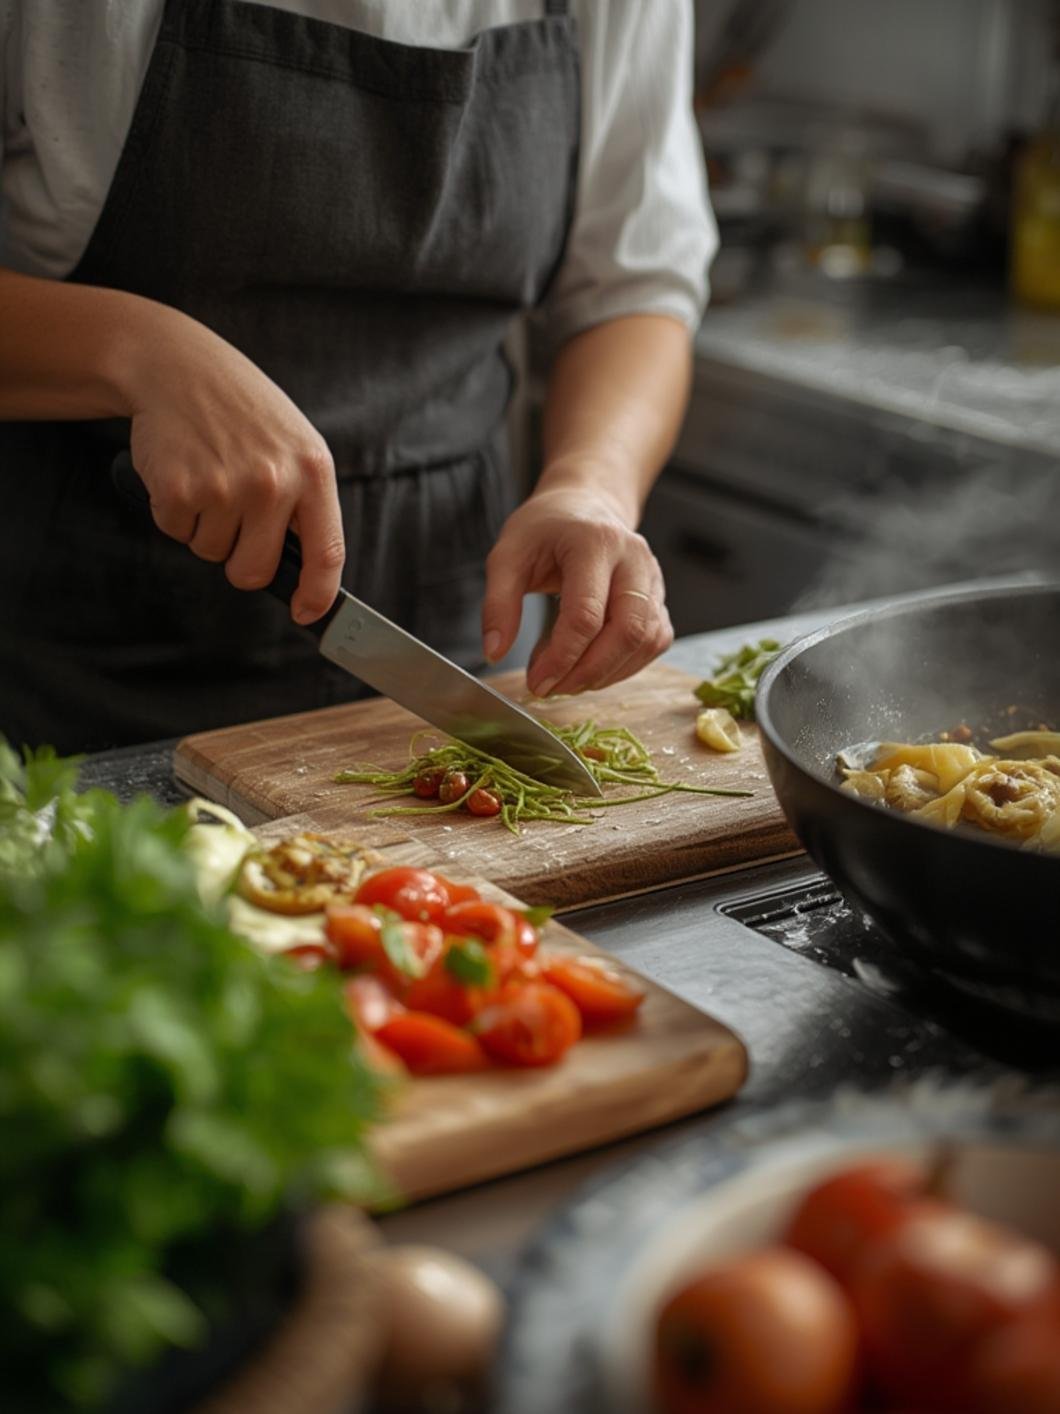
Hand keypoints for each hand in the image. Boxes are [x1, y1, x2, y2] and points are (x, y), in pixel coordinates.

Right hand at [126, 308, 343, 622]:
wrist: (178, 366)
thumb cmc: (242, 412)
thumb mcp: (292, 445)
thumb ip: (303, 502)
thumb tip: (304, 573)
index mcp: (313, 471)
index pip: (327, 553)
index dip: (318, 595)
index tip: (307, 614)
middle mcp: (273, 482)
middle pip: (255, 571)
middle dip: (240, 560)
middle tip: (233, 521)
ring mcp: (225, 487)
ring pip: (211, 553)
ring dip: (204, 526)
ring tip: (208, 475)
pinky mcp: (178, 489)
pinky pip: (175, 532)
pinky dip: (173, 512)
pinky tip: (182, 471)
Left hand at [481, 484, 672, 696]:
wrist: (585, 504)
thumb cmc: (546, 529)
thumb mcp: (507, 555)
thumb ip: (498, 603)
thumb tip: (494, 651)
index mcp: (595, 543)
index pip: (587, 615)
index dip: (562, 658)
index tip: (537, 682)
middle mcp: (634, 560)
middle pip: (628, 632)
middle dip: (589, 672)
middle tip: (553, 688)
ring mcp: (653, 579)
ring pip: (646, 642)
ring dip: (607, 673)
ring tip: (568, 680)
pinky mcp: (659, 598)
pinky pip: (654, 642)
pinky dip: (626, 666)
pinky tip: (593, 668)